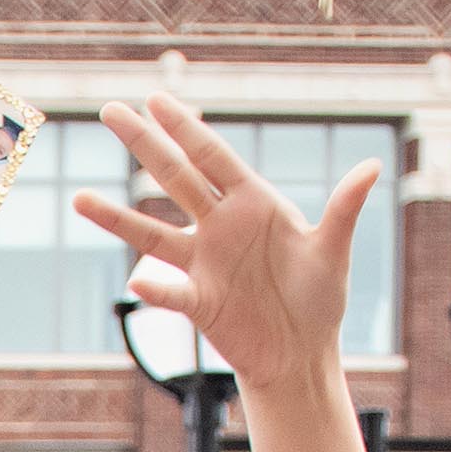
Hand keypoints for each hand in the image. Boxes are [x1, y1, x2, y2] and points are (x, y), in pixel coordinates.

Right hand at [77, 91, 376, 378]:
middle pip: (173, 177)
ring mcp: (203, 262)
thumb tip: (371, 168)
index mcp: (254, 203)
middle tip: (109, 111)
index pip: (212, 156)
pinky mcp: (196, 300)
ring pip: (151, 232)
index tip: (155, 99)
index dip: (185, 127)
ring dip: (115, 217)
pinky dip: (154, 288)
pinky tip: (136, 281)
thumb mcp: (333, 250)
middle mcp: (220, 225)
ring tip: (79, 199)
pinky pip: (170, 291)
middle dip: (143, 144)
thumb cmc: (320, 297)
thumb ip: (344, 209)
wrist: (301, 352)